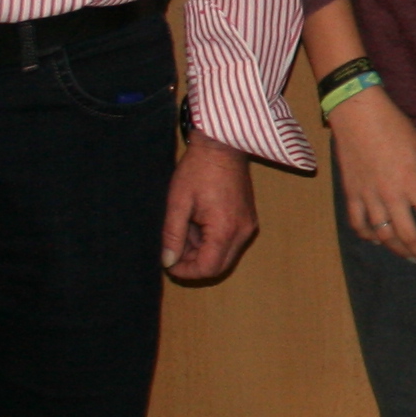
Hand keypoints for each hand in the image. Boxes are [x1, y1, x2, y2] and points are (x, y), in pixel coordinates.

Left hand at [163, 136, 260, 282]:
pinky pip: (230, 242)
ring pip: (224, 255)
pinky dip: (211, 240)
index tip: (168, 262)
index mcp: (225, 229)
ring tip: (184, 229)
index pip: (208, 268)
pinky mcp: (248, 219)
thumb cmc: (198, 170)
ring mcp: (248, 225)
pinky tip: (197, 223)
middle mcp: (243, 232)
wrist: (222, 145)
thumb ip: (172, 235)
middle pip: (219, 266)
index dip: (186, 271)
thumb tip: (167, 261)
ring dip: (202, 251)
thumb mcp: (178, 203)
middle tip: (174, 249)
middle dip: (194, 263)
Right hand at [331, 91, 415, 265]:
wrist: (357, 114)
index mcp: (414, 184)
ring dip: (399, 250)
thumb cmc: (396, 128)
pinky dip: (369, 237)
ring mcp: (368, 196)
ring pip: (384, 236)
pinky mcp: (351, 194)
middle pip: (410, 236)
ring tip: (412, 257)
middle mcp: (391, 195)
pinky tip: (379, 241)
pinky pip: (358, 224)